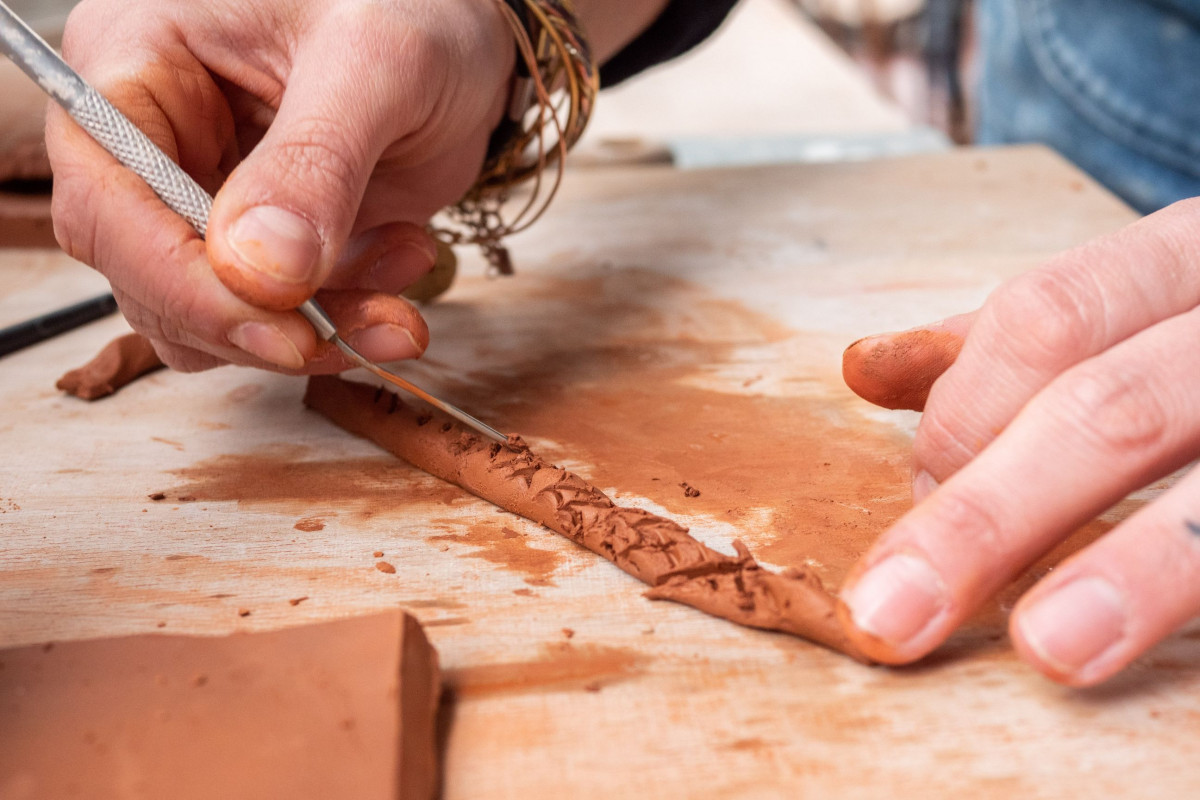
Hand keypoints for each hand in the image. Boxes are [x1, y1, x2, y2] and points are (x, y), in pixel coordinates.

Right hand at [46, 0, 513, 371]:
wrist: (463, 34)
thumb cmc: (413, 5)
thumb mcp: (378, 60)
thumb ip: (315, 160)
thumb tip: (258, 269)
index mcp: (136, 62)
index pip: (109, 201)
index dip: (184, 283)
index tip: (281, 327)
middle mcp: (154, 141)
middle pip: (152, 279)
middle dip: (267, 321)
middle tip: (376, 324)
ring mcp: (203, 199)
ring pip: (215, 317)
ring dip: (317, 327)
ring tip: (407, 260)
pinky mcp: (259, 243)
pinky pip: (276, 316)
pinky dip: (344, 315)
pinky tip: (405, 257)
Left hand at [838, 197, 1199, 685]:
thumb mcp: (1136, 305)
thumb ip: (1005, 347)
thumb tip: (865, 370)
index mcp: (1191, 257)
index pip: (1047, 319)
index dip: (963, 418)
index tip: (912, 503)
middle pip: (1111, 409)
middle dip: (988, 518)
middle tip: (892, 614)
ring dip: (1140, 570)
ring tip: (1049, 649)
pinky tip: (1178, 649)